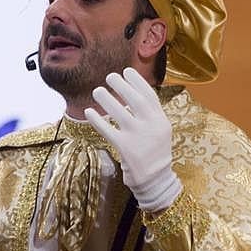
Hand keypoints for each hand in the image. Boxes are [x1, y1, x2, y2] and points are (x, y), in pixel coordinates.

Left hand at [84, 67, 180, 209]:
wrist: (156, 180)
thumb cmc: (154, 153)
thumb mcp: (160, 131)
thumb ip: (149, 114)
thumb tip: (130, 94)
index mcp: (161, 120)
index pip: (149, 95)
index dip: (137, 81)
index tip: (127, 71)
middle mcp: (151, 126)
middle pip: (135, 100)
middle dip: (121, 85)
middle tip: (110, 76)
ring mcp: (138, 137)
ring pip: (119, 112)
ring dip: (106, 99)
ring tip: (97, 91)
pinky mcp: (125, 148)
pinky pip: (107, 130)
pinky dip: (97, 119)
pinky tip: (89, 112)